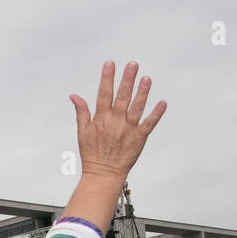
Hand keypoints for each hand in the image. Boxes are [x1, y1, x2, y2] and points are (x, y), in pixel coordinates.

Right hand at [69, 61, 165, 180]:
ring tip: (147, 78)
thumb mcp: (82, 132)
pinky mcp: (139, 138)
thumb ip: (81, 112)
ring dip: (142, 93)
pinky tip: (162, 102)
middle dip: (127, 80)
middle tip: (133, 64)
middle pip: (122, 97)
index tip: (110, 63)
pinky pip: (149, 124)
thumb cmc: (92, 153)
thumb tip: (73, 95)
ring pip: (137, 108)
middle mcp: (115, 122)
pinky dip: (156, 114)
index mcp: (101, 118)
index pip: (104, 94)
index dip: (107, 78)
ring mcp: (128, 130)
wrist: (104, 174)